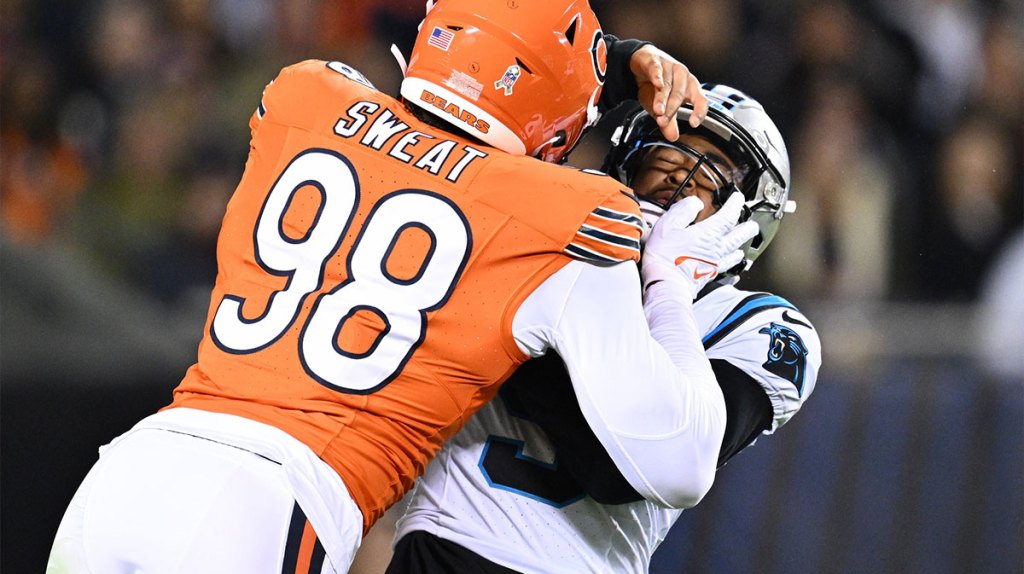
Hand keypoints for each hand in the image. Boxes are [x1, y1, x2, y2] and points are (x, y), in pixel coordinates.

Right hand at [629, 44, 708, 141]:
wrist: (641, 65)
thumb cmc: (655, 85)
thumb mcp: (661, 107)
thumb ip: (668, 122)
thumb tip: (673, 137)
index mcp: (690, 88)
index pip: (701, 100)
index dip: (699, 112)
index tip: (694, 124)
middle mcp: (683, 76)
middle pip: (679, 95)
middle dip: (671, 110)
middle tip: (663, 121)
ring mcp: (670, 66)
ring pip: (667, 84)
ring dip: (662, 98)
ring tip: (657, 110)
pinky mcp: (655, 61)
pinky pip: (657, 69)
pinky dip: (657, 76)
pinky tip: (657, 83)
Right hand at [641, 193, 757, 298]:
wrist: (665, 284)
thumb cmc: (665, 256)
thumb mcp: (669, 224)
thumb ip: (684, 210)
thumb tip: (695, 203)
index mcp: (709, 233)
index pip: (729, 215)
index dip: (736, 204)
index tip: (738, 198)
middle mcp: (717, 249)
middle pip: (741, 235)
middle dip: (748, 226)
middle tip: (751, 222)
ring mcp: (715, 264)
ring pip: (736, 253)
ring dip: (742, 246)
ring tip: (742, 244)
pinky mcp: (709, 277)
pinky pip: (728, 271)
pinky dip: (733, 267)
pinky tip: (734, 270)